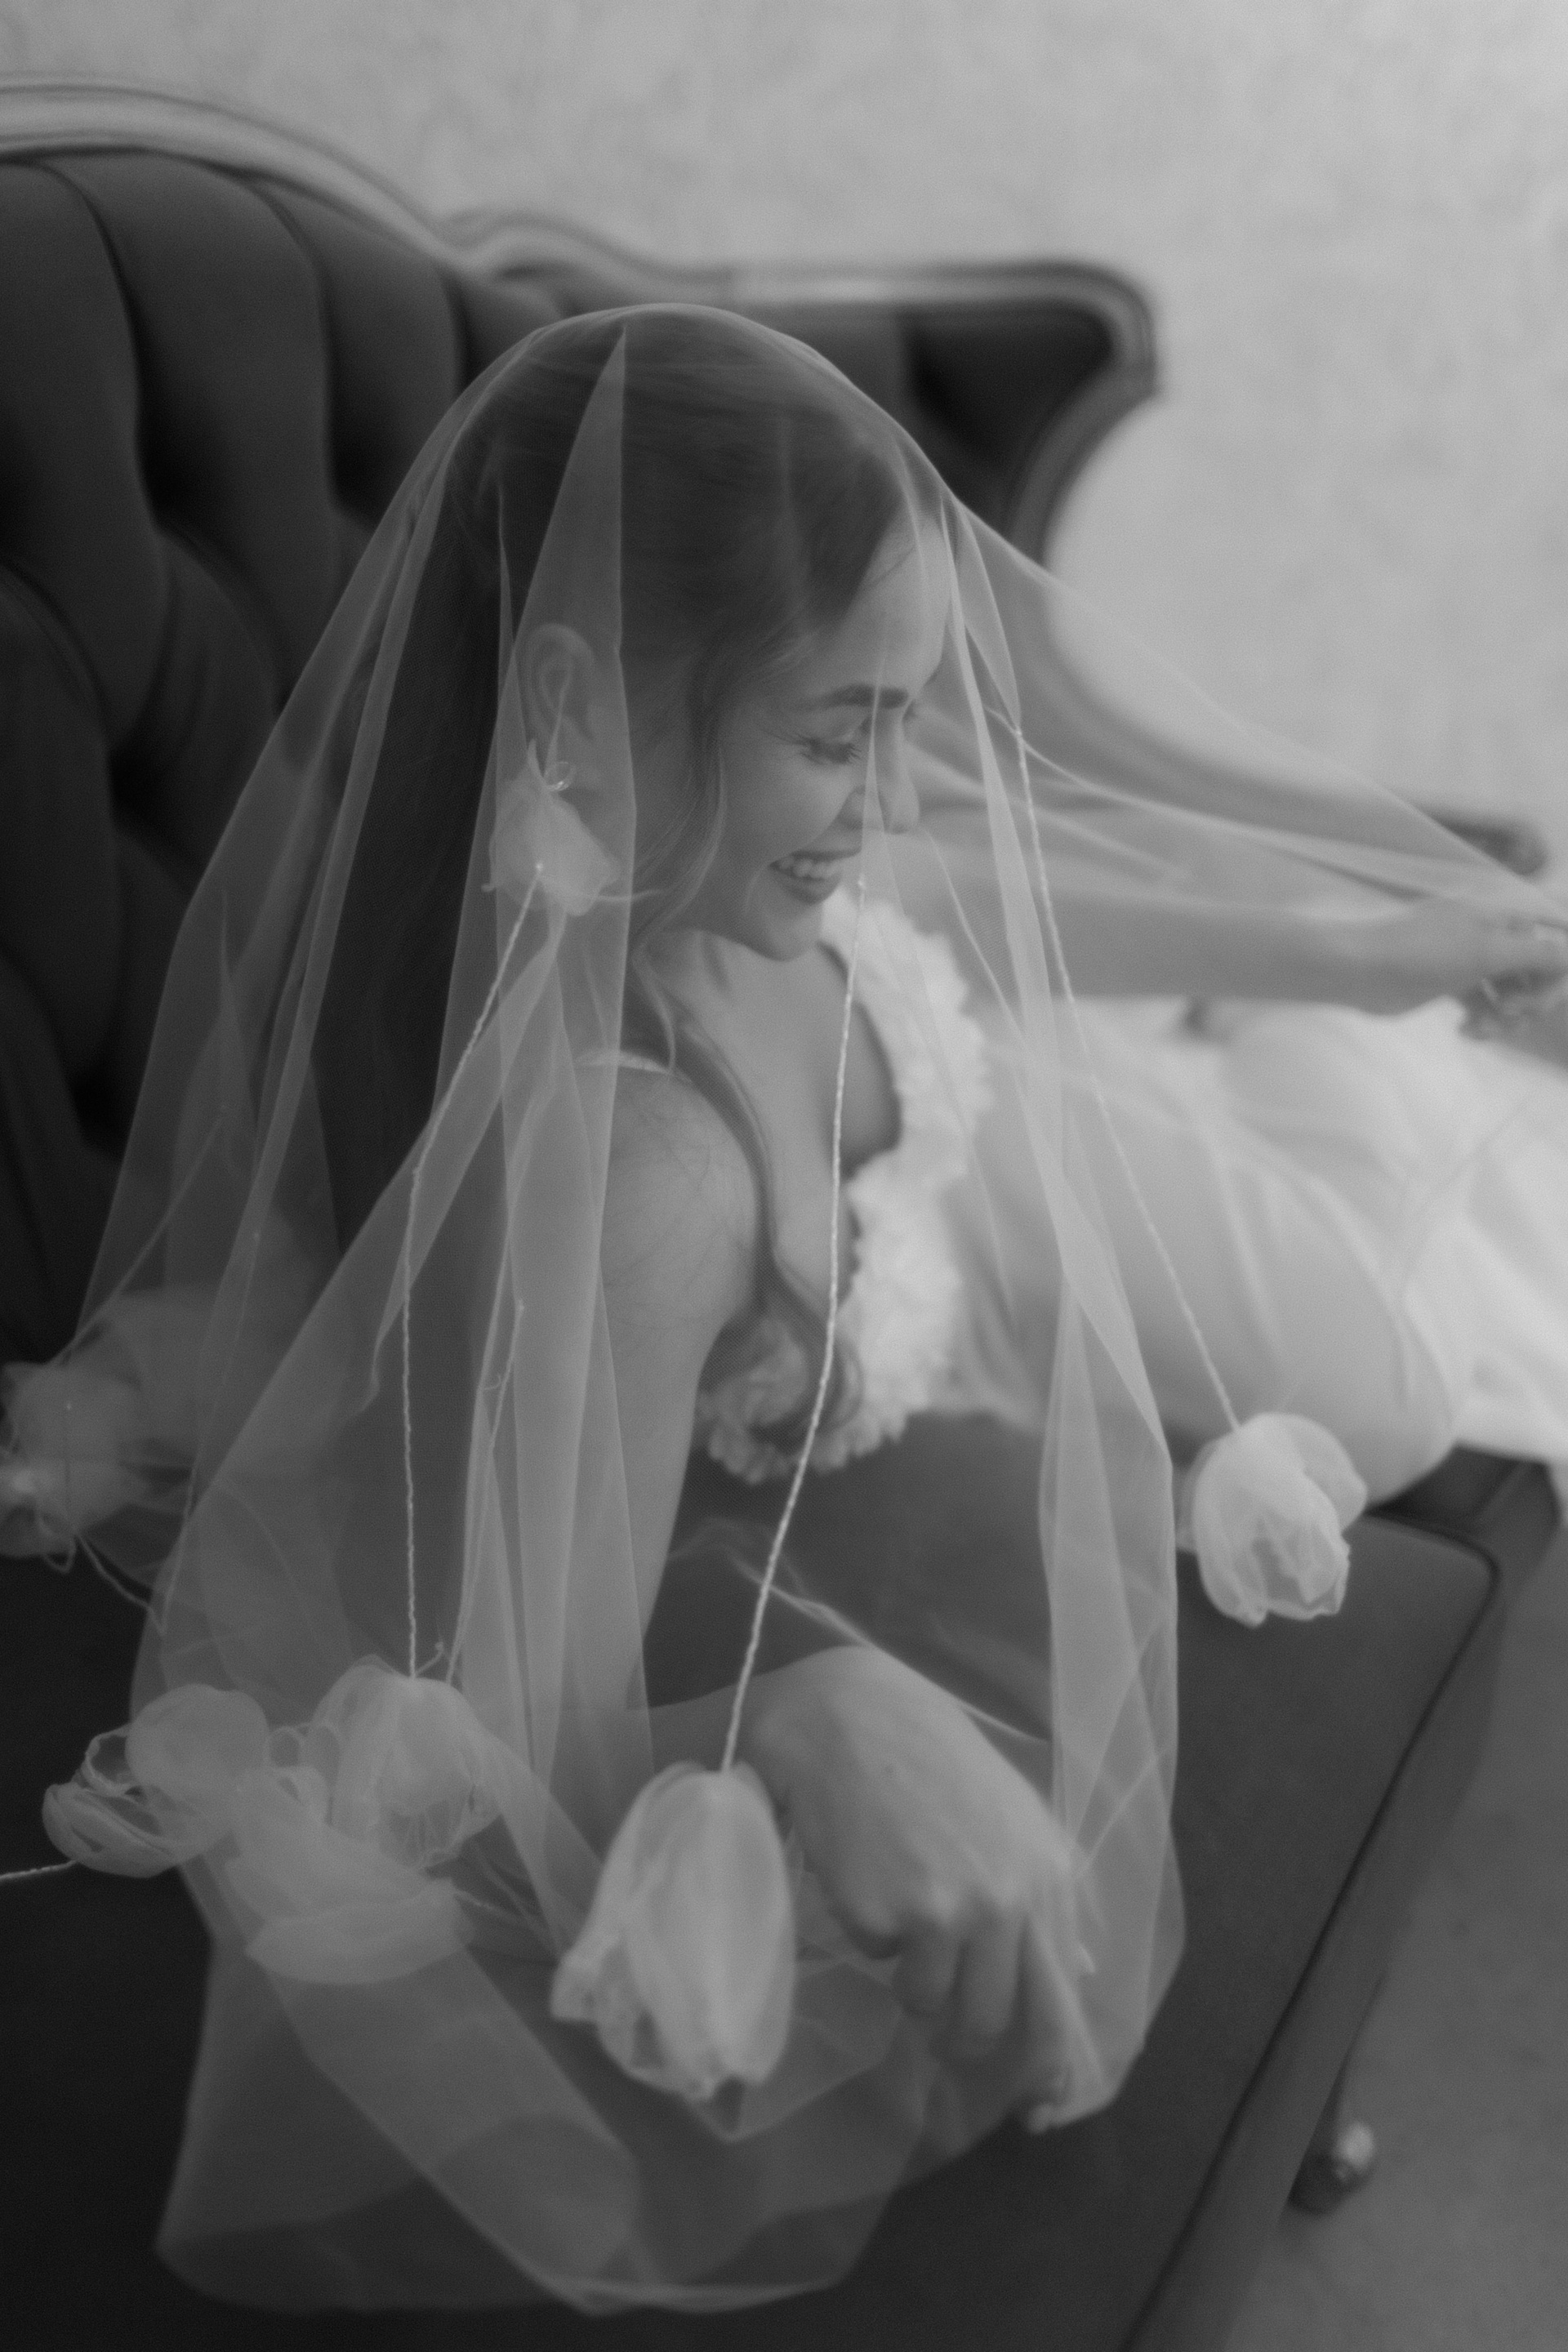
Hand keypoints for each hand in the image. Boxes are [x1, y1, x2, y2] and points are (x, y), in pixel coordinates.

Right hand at [739, 1645, 1079, 2112]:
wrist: (850, 1719)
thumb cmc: (929, 1765)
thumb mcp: (1009, 1819)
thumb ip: (1045, 1895)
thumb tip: (1079, 1971)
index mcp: (1048, 1874)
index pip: (1061, 2002)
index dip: (1051, 2070)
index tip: (1040, 2110)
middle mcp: (1012, 1898)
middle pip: (998, 2023)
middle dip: (968, 2042)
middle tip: (943, 2034)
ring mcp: (952, 1909)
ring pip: (934, 2006)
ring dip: (914, 1988)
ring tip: (897, 1923)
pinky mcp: (892, 1913)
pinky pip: (881, 1963)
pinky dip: (872, 1937)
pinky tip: (867, 1877)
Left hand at [1332, 900, 1567, 1015]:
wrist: (1359, 969)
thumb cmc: (1423, 952)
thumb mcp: (1489, 951)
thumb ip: (1538, 953)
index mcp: (1503, 915)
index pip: (1553, 941)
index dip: (1555, 975)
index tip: (1536, 1000)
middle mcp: (1490, 934)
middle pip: (1536, 971)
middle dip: (1530, 999)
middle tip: (1508, 1013)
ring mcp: (1470, 961)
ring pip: (1511, 993)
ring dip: (1506, 1017)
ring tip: (1482, 1029)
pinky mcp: (1449, 985)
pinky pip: (1484, 1006)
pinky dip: (1483, 1022)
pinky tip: (1466, 1033)